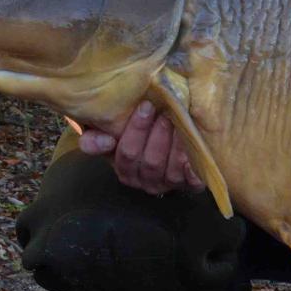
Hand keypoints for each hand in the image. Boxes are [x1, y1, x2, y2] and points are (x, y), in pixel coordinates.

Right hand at [78, 101, 203, 194]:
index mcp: (125, 169)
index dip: (136, 130)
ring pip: (171, 169)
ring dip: (177, 144)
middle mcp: (145, 181)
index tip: (146, 106)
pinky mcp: (190, 185)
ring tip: (181, 121)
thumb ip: (96, 138)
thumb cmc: (138, 134)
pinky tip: (195, 148)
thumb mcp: (112, 134)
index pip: (127, 154)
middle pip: (151, 161)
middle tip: (166, 111)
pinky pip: (192, 179)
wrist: (169, 142)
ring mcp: (169, 184)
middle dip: (159, 134)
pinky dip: (193, 166)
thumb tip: (105, 139)